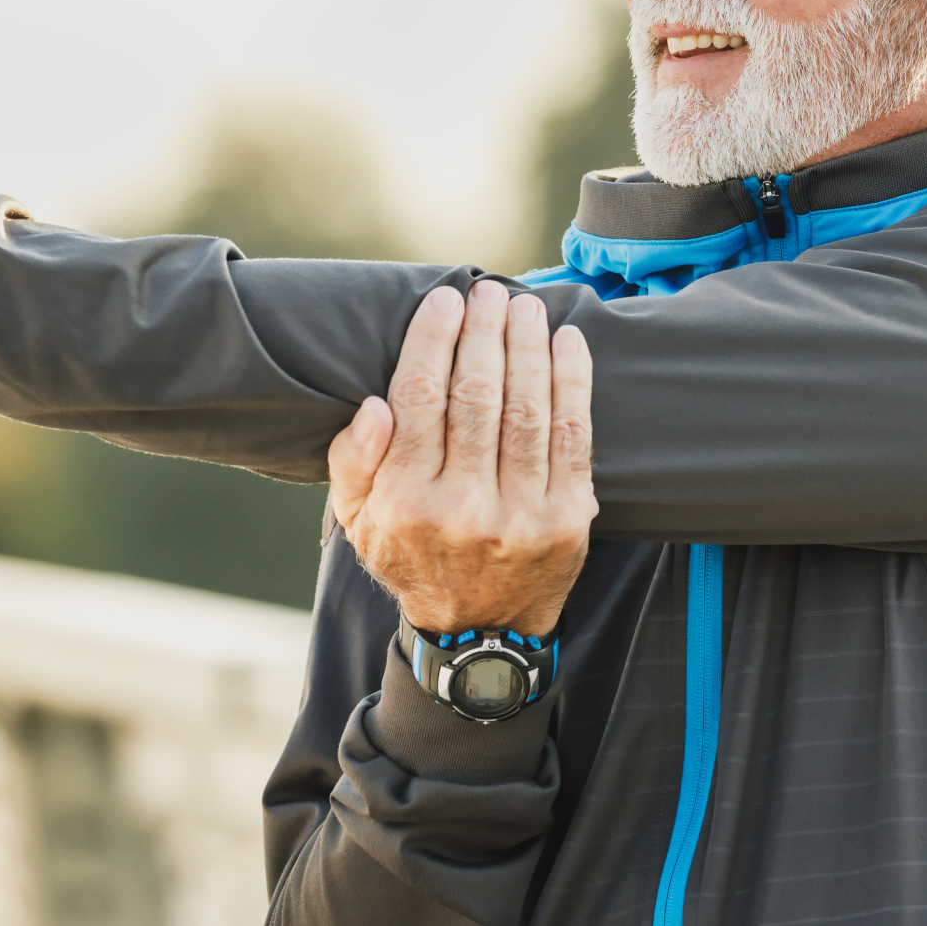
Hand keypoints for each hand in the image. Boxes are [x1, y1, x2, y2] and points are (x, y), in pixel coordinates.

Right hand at [328, 280, 596, 636]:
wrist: (478, 632)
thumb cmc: (413, 557)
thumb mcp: (357, 522)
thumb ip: (352, 462)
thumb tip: (375, 405)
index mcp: (407, 502)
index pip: (420, 398)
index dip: (434, 339)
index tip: (445, 301)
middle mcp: (464, 508)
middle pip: (477, 395)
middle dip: (484, 332)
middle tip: (489, 293)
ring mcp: (523, 515)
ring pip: (527, 408)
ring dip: (529, 346)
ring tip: (525, 307)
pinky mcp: (570, 518)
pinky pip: (574, 435)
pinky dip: (573, 382)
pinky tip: (566, 344)